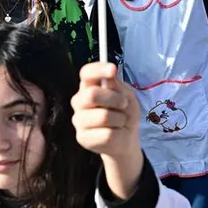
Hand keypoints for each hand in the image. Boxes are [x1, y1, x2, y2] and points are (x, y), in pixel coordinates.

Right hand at [71, 61, 142, 199]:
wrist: (127, 138)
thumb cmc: (125, 113)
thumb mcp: (127, 96)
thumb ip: (117, 86)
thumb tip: (110, 76)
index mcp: (88, 87)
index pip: (86, 73)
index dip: (98, 69)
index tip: (113, 69)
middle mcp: (79, 102)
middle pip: (92, 94)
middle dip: (114, 99)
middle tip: (124, 104)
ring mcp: (79, 120)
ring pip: (103, 116)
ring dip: (119, 118)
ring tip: (120, 121)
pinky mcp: (82, 138)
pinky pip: (106, 134)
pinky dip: (118, 133)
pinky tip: (115, 133)